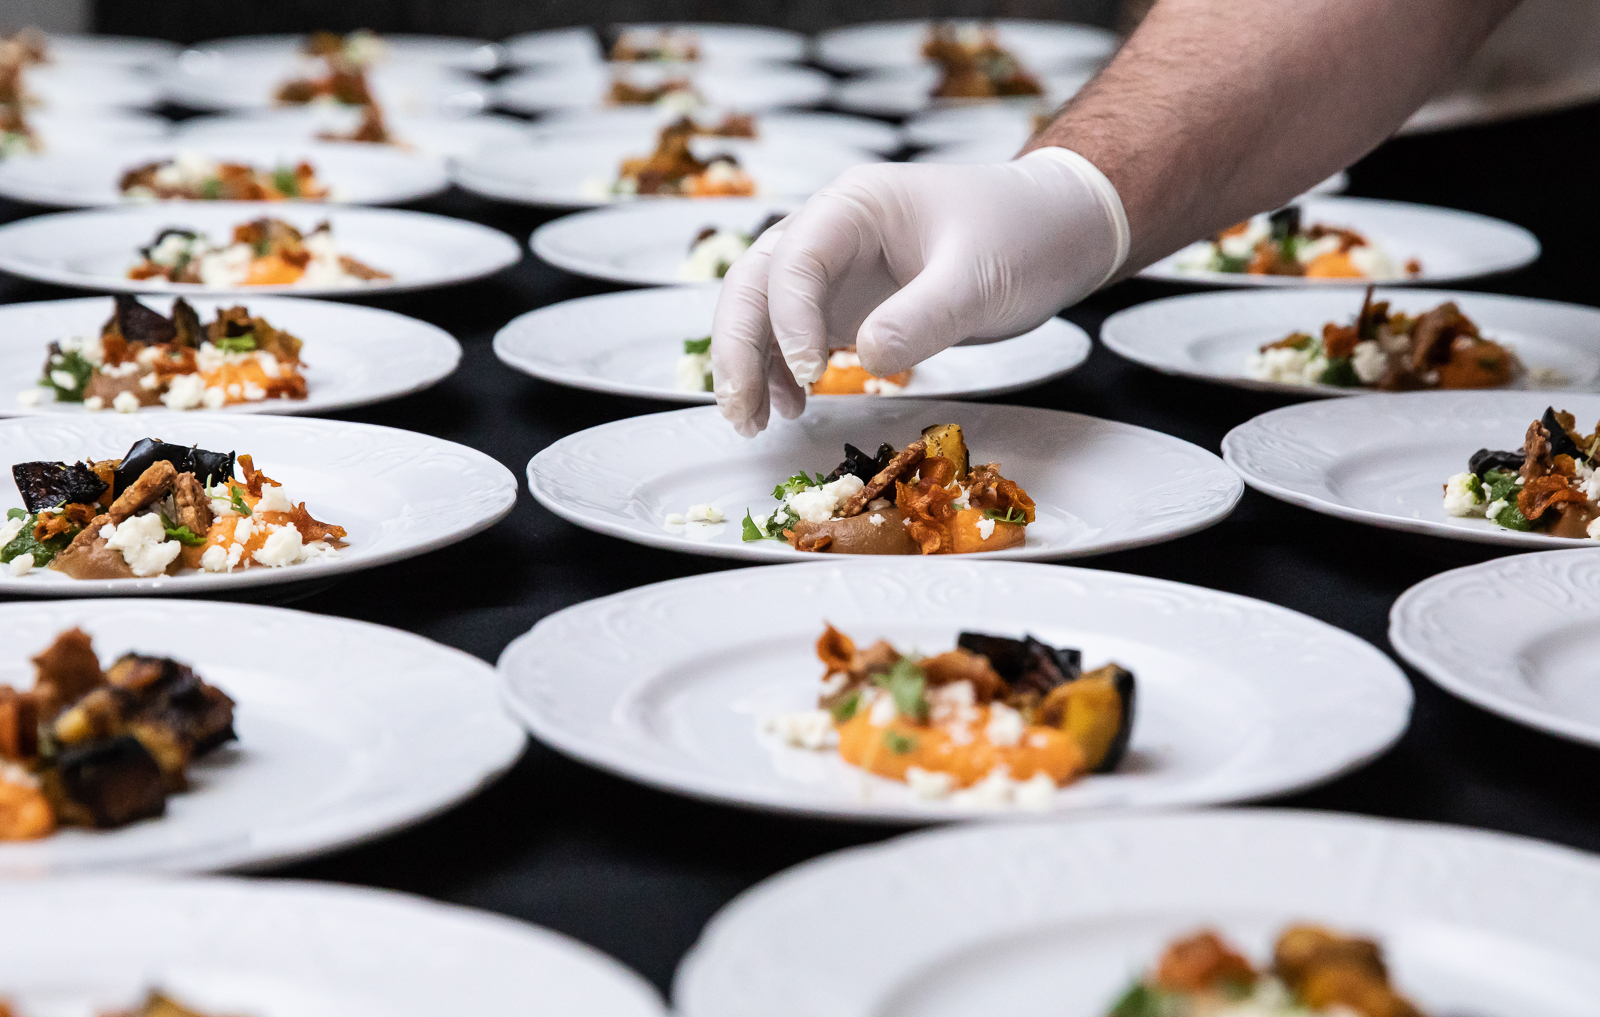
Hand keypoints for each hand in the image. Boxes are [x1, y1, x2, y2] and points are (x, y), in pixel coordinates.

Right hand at [711, 148, 1127, 435]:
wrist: (1054, 229)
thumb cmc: (1022, 234)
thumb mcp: (981, 276)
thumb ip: (926, 315)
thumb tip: (869, 358)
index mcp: (854, 206)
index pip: (795, 260)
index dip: (790, 319)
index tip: (812, 373)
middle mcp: (829, 232)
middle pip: (755, 284)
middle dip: (739, 348)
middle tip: (744, 412)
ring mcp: (835, 270)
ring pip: (763, 312)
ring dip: (749, 364)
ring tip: (754, 423)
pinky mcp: (848, 304)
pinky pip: (794, 336)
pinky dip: (781, 372)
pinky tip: (790, 407)